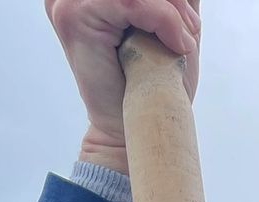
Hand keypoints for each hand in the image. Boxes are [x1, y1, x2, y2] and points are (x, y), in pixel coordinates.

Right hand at [45, 0, 200, 171]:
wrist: (131, 131)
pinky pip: (131, 1)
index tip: (190, 21)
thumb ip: (169, 0)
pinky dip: (163, 20)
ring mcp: (67, 2)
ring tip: (184, 41)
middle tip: (191, 30)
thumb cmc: (151, 87)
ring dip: (170, 11)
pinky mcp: (74, 17)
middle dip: (172, 0)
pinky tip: (176, 45)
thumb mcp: (166, 27)